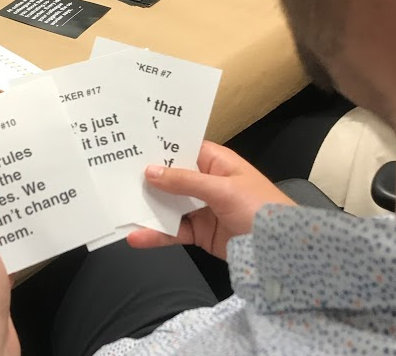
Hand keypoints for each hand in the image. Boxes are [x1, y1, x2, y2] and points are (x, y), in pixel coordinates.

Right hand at [128, 141, 294, 259]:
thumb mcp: (223, 190)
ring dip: (146, 207)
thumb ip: (185, 181)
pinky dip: (155, 234)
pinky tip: (136, 236)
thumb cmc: (262, 209)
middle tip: (112, 173)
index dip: (158, 146)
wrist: (283, 251)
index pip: (181, 147)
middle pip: (170, 177)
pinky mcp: (198, 232)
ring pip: (167, 205)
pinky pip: (172, 231)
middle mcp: (205, 181)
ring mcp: (200, 208)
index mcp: (215, 161)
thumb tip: (151, 171)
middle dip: (145, 177)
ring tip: (118, 207)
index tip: (130, 143)